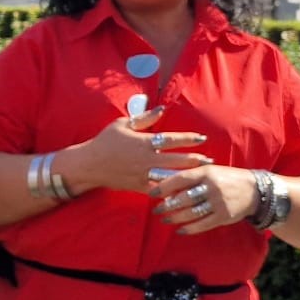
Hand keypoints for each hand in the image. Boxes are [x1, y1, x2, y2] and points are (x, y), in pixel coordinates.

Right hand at [61, 109, 209, 194]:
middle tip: (210, 160)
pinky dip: (171, 190)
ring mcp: (142, 174)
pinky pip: (158, 189)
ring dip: (187, 175)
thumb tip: (162, 109)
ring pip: (170, 176)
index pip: (171, 139)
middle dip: (194, 160)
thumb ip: (144, 118)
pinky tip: (184, 191)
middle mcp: (145, 159)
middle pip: (176, 159)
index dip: (188, 138)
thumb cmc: (105, 141)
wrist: (89, 164)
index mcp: (143, 142)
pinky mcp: (138, 186)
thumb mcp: (123, 124)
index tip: (202, 138)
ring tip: (201, 176)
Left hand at [149, 164, 257, 234]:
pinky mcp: (224, 216)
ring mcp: (218, 203)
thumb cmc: (225, 178)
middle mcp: (211, 187)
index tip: (151, 193)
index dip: (164, 187)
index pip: (180, 179)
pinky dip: (189, 229)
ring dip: (175, 218)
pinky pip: (202, 224)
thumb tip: (164, 182)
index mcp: (206, 172)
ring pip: (191, 213)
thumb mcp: (209, 171)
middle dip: (167, 206)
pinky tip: (180, 230)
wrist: (254, 190)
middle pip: (184, 198)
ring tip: (165, 220)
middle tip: (156, 210)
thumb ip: (190, 177)